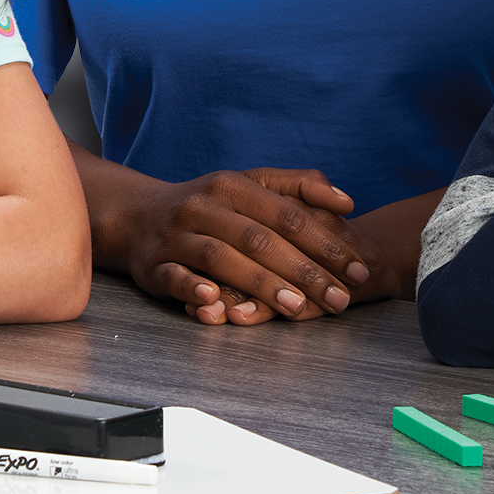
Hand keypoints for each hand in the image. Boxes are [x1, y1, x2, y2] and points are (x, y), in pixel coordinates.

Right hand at [111, 168, 372, 325]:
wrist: (136, 215)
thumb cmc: (210, 205)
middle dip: (304, 272)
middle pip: (259, 239)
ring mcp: (176, 236)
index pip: (287, 214)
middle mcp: (204, 206)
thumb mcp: (250, 184)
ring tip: (297, 309)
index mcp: (232, 186)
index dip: (324, 242)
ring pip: (221, 259)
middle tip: (339, 300)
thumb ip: (300, 186)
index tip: (356, 270)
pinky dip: (193, 289)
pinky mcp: (153, 266)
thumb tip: (347, 201)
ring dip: (261, 284)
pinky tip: (215, 302)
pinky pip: (174, 278)